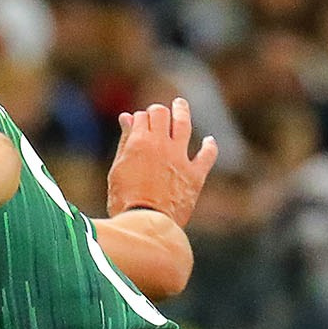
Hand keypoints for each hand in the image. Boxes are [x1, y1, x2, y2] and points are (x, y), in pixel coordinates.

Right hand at [106, 98, 217, 225]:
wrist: (146, 224)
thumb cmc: (125, 202)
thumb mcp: (118, 170)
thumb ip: (125, 142)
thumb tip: (127, 117)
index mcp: (138, 142)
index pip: (140, 117)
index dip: (138, 119)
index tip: (137, 125)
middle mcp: (161, 144)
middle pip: (161, 114)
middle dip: (157, 112)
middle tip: (156, 114)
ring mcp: (180, 158)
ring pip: (183, 123)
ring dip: (182, 110)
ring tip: (180, 104)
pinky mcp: (195, 175)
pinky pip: (207, 155)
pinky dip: (209, 146)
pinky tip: (209, 141)